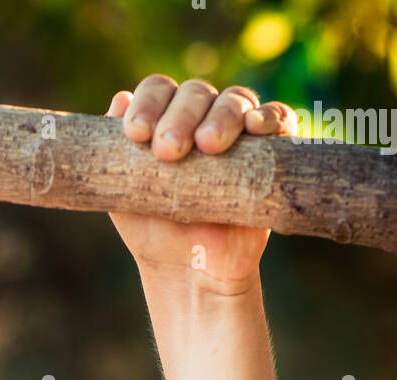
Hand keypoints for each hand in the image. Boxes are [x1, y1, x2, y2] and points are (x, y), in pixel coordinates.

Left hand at [104, 76, 297, 294]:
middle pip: (196, 93)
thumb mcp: (124, 194)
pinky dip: (271, 117)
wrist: (189, 273)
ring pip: (236, 100)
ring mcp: (238, 134)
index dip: (148, 104)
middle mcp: (202, 118)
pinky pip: (280, 120)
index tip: (136, 134)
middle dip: (180, 116)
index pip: (159, 90)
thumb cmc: (154, 232)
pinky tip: (256, 126)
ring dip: (222, 116)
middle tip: (168, 152)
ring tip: (208, 146)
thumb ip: (116, 152)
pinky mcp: (270, 153)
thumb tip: (119, 100)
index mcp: (165, 118)